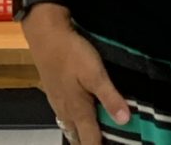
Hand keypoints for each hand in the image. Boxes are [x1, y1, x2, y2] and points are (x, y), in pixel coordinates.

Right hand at [22, 7, 129, 144]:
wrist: (46, 36)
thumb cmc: (72, 54)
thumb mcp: (95, 73)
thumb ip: (110, 97)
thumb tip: (125, 120)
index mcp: (78, 110)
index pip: (90, 140)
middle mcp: (66, 111)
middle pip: (79, 137)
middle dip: (91, 141)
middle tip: (108, 137)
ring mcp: (58, 101)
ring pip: (71, 126)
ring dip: (84, 131)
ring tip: (99, 130)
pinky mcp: (55, 91)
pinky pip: (66, 114)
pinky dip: (77, 119)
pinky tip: (83, 111)